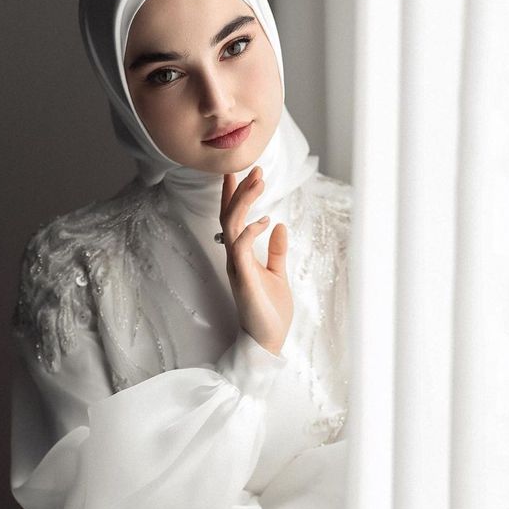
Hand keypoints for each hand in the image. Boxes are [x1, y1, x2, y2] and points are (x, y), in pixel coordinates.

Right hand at [219, 166, 292, 355]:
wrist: (268, 340)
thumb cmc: (270, 311)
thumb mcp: (277, 273)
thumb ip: (276, 251)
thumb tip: (279, 225)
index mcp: (241, 255)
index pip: (233, 219)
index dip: (234, 195)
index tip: (240, 172)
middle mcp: (234, 257)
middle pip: (229, 215)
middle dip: (239, 190)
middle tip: (254, 168)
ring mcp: (236, 266)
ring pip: (232, 225)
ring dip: (245, 201)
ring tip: (259, 181)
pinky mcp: (243, 277)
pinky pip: (240, 247)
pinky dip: (251, 230)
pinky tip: (265, 220)